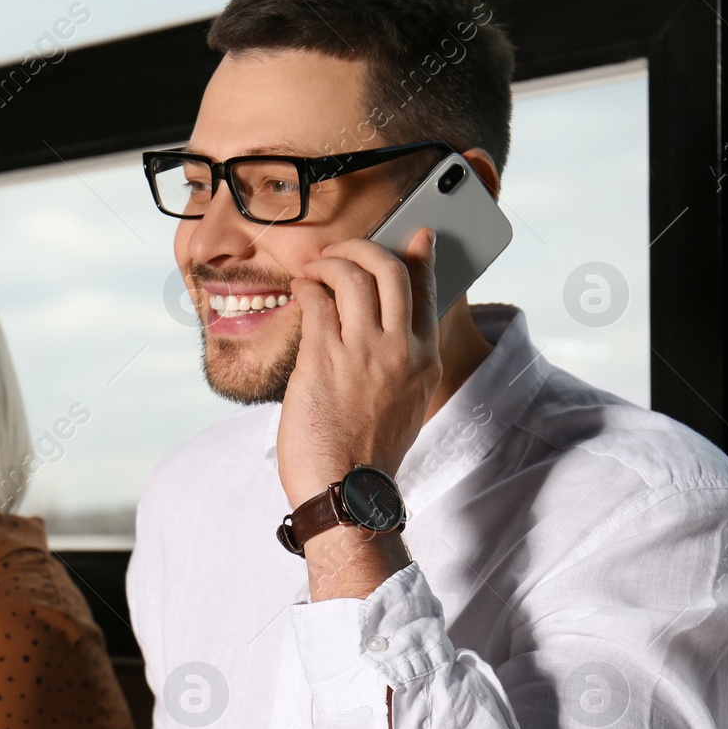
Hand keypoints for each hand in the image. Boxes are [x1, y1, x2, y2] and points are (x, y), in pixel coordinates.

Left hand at [277, 228, 439, 508]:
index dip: (419, 255)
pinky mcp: (324, 360)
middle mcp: (400, 350)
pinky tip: (300, 290)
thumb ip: (402, 361)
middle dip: (364, 247)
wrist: (346, 493)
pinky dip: (307, 286)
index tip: (414, 235)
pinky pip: (317, 301)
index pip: (427, 290)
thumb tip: (388, 328)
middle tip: (343, 251)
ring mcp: (363, 353)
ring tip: (314, 270)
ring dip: (328, 263)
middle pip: (389, 269)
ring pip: (352, 276)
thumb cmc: (365, 453)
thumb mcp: (404, 404)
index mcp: (424, 360)